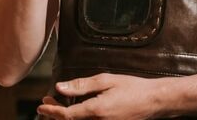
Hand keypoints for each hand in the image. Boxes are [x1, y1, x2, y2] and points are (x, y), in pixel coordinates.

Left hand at [36, 73, 165, 119]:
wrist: (155, 101)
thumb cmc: (133, 88)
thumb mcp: (105, 80)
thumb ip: (81, 85)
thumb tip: (60, 87)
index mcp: (96, 111)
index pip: (66, 115)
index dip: (51, 111)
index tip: (41, 105)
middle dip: (55, 114)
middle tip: (46, 103)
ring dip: (65, 117)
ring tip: (57, 106)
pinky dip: (78, 118)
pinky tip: (76, 110)